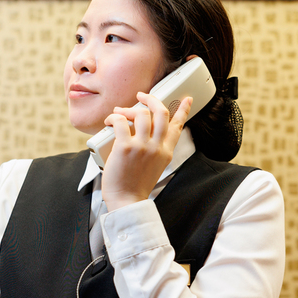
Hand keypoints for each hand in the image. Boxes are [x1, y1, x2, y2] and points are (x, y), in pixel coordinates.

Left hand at [101, 93, 191, 210]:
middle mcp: (157, 147)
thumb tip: (144, 130)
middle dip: (151, 99)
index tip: (186, 100)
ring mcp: (142, 146)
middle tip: (142, 96)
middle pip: (161, 113)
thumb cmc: (136, 186)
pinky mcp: (125, 148)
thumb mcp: (155, 166)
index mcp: (166, 151)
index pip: (178, 126)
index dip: (183, 110)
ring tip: (119, 113)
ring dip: (128, 109)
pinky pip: (121, 122)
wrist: (127, 201)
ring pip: (142, 113)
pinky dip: (114, 117)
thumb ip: (155, 149)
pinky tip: (110, 121)